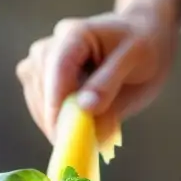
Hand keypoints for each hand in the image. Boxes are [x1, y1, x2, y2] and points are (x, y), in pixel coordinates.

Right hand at [16, 0, 178, 143]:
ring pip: (35, 95)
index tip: (63, 135)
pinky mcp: (40, 74)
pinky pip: (37, 100)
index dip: (57, 103)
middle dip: (56, 117)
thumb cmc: (145, 48)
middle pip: (41, 84)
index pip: (58, 68)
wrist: (144, 35)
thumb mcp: (137, 62)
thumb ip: (110, 84)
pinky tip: (74, 128)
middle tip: (79, 147)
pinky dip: (52, 119)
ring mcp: (43, 58)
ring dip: (52, 121)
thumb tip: (85, 110)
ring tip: (80, 138)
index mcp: (77, 34)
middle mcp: (53, 42)